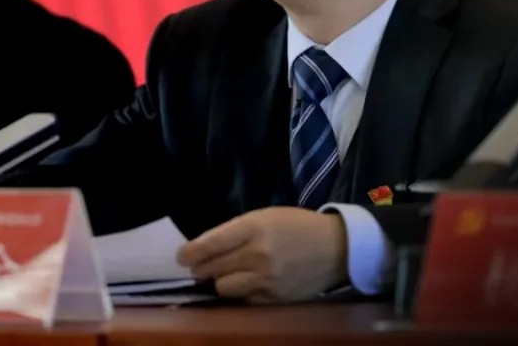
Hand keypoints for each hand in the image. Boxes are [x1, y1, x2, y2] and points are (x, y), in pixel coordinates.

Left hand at [176, 207, 347, 302]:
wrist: (336, 248)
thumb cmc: (297, 227)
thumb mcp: (266, 217)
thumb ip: (235, 231)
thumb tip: (203, 248)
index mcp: (255, 228)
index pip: (211, 244)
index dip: (190, 252)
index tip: (180, 256)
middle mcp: (259, 255)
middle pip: (213, 269)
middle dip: (201, 268)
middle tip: (198, 266)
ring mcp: (267, 281)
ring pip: (224, 288)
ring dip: (219, 282)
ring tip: (224, 274)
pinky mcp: (275, 300)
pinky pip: (244, 300)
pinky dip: (241, 293)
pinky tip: (248, 283)